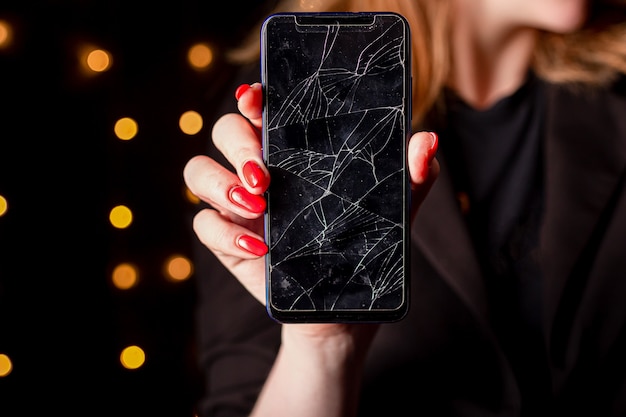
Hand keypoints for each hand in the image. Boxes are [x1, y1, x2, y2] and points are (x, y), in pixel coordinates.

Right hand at [183, 81, 438, 325]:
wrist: (343, 310)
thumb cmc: (365, 247)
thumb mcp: (395, 209)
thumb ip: (413, 174)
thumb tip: (426, 140)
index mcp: (292, 150)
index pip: (262, 109)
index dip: (252, 97)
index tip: (256, 98)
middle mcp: (259, 170)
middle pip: (225, 131)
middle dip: (237, 144)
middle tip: (265, 175)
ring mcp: (239, 204)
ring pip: (198, 171)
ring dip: (219, 182)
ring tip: (257, 206)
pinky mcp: (227, 240)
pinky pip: (203, 225)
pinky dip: (224, 233)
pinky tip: (260, 249)